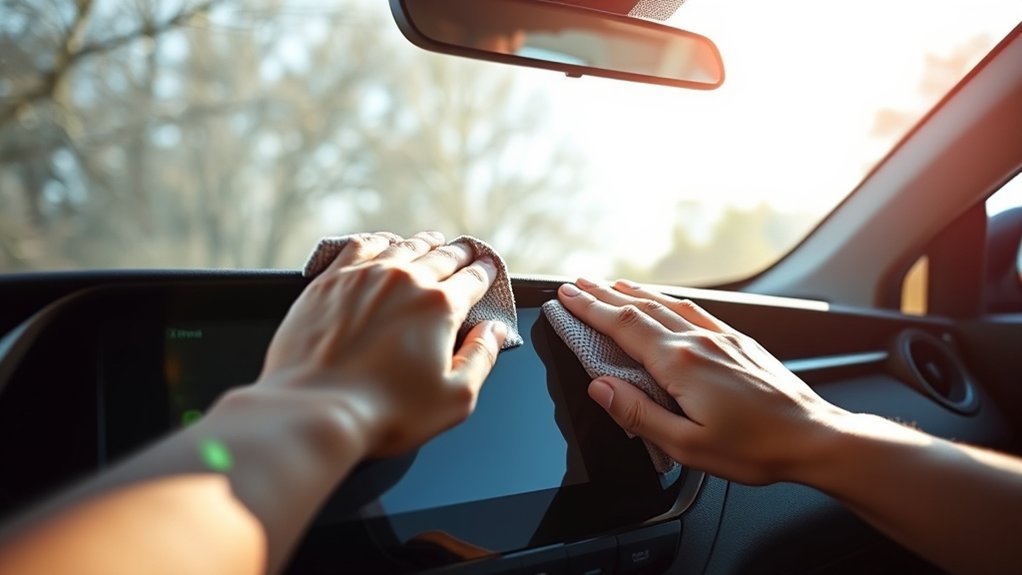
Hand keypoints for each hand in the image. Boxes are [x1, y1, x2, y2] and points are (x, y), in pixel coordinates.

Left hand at [257, 231, 506, 457]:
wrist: (315, 409)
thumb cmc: (387, 411)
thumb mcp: (455, 397)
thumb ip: (482, 357)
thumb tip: (495, 330)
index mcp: (440, 306)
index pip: (472, 280)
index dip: (484, 272)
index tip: (488, 267)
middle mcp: (405, 280)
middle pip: (441, 257)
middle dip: (459, 253)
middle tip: (467, 251)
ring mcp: (364, 276)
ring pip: (403, 246)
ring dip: (423, 243)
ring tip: (432, 240)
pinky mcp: (330, 281)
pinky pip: (360, 246)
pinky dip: (379, 240)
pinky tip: (383, 242)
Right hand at [557, 278, 846, 484]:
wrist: (813, 436)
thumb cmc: (755, 448)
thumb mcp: (687, 445)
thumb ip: (638, 414)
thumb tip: (600, 388)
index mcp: (680, 364)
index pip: (622, 326)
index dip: (589, 309)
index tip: (566, 296)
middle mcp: (699, 341)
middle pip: (640, 307)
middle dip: (603, 294)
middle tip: (577, 283)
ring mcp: (721, 337)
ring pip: (667, 303)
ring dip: (633, 292)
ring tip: (610, 284)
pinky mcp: (738, 341)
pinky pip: (694, 309)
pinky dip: (667, 299)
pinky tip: (663, 299)